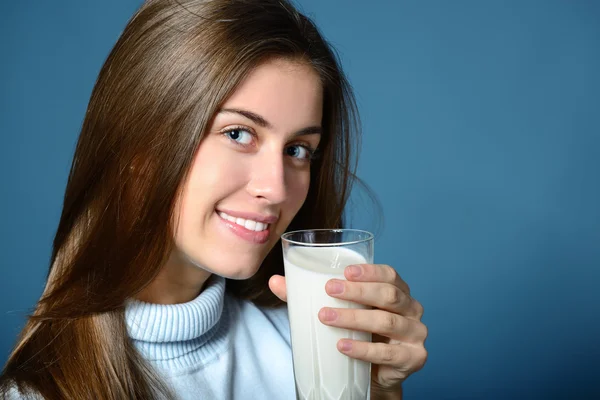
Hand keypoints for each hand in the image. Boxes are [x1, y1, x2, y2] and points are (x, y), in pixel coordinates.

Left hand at [269, 264, 427, 396]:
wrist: (375, 375)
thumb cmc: (359, 334)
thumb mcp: (339, 311)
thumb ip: (308, 296)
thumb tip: (275, 281)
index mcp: (398, 291)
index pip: (389, 274)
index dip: (369, 271)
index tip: (344, 271)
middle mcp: (412, 309)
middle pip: (388, 295)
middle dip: (357, 291)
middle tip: (329, 290)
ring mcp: (415, 334)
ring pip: (387, 322)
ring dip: (354, 319)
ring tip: (326, 317)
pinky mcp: (413, 358)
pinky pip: (388, 353)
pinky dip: (363, 350)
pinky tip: (343, 346)